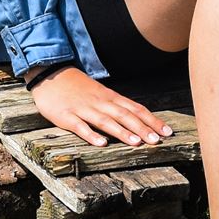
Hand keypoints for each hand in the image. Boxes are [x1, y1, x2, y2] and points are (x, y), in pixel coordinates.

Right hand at [27, 65, 172, 146]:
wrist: (52, 74)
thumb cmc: (78, 88)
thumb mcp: (100, 94)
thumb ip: (116, 106)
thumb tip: (138, 119)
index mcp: (110, 98)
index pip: (136, 109)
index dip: (151, 120)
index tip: (167, 132)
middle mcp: (101, 102)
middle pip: (125, 115)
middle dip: (143, 128)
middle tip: (158, 141)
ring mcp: (84, 109)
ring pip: (106, 121)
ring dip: (122, 132)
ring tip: (136, 143)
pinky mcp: (67, 116)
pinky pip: (80, 126)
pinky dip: (91, 134)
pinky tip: (101, 143)